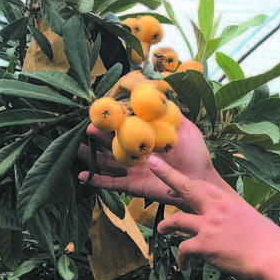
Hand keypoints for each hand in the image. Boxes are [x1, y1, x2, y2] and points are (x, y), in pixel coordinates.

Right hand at [78, 118, 222, 205]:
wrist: (202, 180)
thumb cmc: (196, 153)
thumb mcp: (184, 127)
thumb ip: (169, 113)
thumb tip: (156, 94)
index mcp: (146, 138)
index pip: (124, 126)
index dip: (112, 119)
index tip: (100, 110)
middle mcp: (136, 153)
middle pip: (111, 143)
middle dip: (98, 135)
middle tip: (87, 126)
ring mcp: (133, 170)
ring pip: (107, 162)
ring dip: (91, 155)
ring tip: (77, 148)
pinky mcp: (133, 186)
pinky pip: (112, 183)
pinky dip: (96, 180)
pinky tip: (81, 175)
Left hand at [142, 154, 279, 279]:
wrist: (274, 258)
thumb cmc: (268, 243)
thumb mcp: (251, 221)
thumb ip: (234, 218)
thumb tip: (228, 225)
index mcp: (229, 202)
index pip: (204, 186)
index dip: (189, 184)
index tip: (177, 182)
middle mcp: (217, 209)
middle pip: (185, 187)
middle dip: (166, 174)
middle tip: (152, 164)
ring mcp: (209, 226)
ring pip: (176, 221)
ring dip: (165, 226)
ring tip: (161, 230)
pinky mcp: (205, 245)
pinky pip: (183, 249)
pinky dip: (182, 260)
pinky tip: (185, 267)